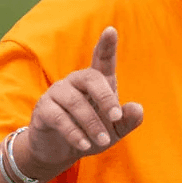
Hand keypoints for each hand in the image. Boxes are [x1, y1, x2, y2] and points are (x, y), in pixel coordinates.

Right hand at [22, 26, 143, 179]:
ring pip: (76, 103)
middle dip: (106, 98)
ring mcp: (58, 93)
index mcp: (96, 81)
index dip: (106, 45)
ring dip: (92, 124)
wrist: (60, 152)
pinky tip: (84, 145)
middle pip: (91, 78)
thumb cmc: (91, 133)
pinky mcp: (44, 109)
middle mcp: (76, 81)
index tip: (111, 30)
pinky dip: (74, 132)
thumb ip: (127, 120)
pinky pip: (59, 118)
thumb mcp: (114, 130)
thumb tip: (137, 109)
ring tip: (103, 141)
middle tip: (116, 118)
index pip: (102, 59)